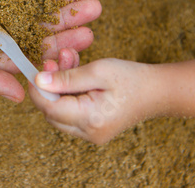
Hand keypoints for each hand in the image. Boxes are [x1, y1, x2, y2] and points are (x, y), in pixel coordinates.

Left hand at [29, 49, 163, 143]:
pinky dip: (68, 94)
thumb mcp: (98, 70)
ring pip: (59, 113)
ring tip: (69, 61)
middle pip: (51, 112)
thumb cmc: (131, 78)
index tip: (37, 66)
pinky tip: (75, 74)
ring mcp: (91, 134)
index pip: (49, 108)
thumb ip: (66, 77)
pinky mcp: (93, 130)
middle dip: (49, 85)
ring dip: (59, 87)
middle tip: (55, 59)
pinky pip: (70, 113)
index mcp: (90, 119)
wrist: (158, 91)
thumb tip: (38, 80)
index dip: (38, 88)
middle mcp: (88, 133)